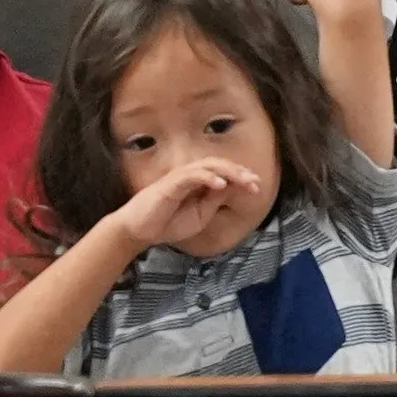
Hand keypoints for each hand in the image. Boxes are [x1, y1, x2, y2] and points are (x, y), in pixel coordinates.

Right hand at [119, 159, 262, 254]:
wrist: (140, 231)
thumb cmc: (168, 223)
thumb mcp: (200, 215)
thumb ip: (215, 201)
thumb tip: (233, 190)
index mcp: (198, 183)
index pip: (223, 173)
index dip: (241, 177)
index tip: (257, 186)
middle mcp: (190, 175)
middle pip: (219, 165)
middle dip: (239, 172)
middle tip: (255, 182)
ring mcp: (180, 177)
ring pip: (207, 166)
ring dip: (228, 172)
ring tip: (244, 180)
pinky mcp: (170, 183)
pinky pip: (191, 176)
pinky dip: (207, 177)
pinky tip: (220, 184)